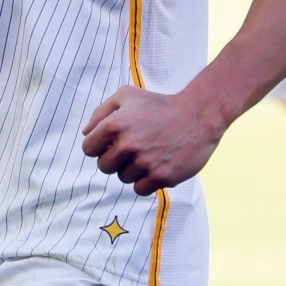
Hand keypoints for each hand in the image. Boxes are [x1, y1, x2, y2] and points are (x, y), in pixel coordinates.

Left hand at [81, 86, 223, 195]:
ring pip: (123, 178)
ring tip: (148, 154)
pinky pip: (140, 189)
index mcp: (114, 125)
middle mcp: (127, 145)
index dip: (99, 146)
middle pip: (104, 167)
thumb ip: (101, 112)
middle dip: (114, 159)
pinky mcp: (161, 176)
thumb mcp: (127, 96)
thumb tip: (86, 134)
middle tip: (132, 149)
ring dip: (132, 169)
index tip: (112, 143)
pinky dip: (145, 181)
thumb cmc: (160, 105)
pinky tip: (155, 166)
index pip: (88, 149)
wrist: (198, 116)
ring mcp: (145, 163)